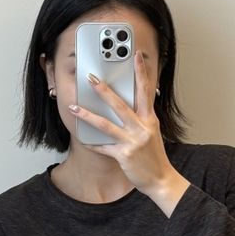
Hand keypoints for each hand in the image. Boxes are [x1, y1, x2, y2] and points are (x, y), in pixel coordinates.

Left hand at [68, 51, 175, 196]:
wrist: (160, 179)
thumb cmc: (154, 157)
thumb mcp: (152, 133)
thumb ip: (142, 119)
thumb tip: (127, 106)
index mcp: (150, 119)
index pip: (145, 91)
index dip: (141, 72)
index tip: (136, 56)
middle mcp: (142, 128)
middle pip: (120, 104)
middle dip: (104, 90)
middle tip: (91, 78)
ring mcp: (133, 141)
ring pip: (106, 125)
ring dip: (88, 115)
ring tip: (74, 107)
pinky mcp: (124, 155)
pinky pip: (104, 147)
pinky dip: (92, 143)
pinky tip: (81, 138)